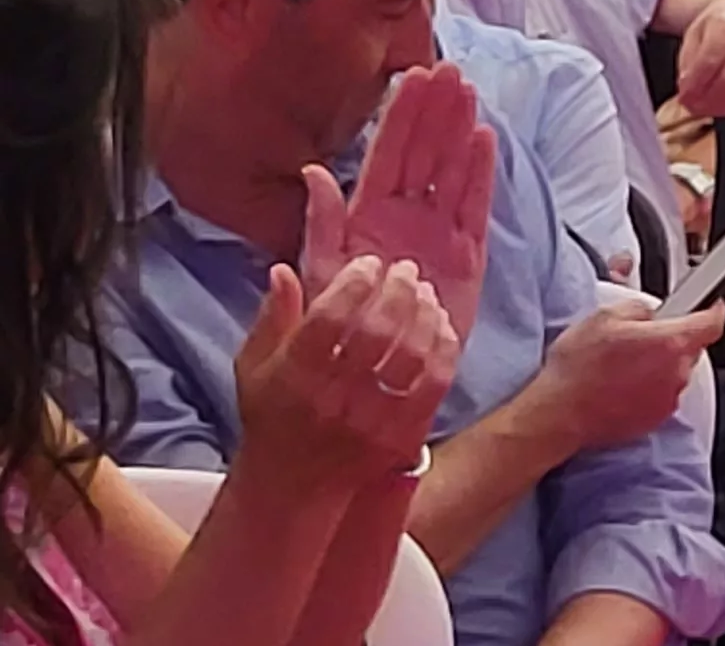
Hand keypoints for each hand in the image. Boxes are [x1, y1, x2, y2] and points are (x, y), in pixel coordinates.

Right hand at [233, 255, 458, 497]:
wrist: (292, 487)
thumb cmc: (272, 416)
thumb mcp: (254, 368)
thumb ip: (271, 319)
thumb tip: (283, 270)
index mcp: (291, 378)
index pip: (328, 320)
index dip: (354, 285)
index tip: (369, 264)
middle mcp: (330, 399)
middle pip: (376, 332)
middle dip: (396, 291)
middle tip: (405, 270)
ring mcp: (369, 421)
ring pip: (410, 355)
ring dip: (423, 315)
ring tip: (424, 293)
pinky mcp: (400, 436)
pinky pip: (435, 383)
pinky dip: (443, 348)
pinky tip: (440, 325)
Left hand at [299, 67, 494, 346]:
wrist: (371, 385)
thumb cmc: (335, 334)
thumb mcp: (317, 278)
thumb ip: (319, 226)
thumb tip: (314, 174)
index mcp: (364, 220)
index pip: (385, 156)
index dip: (400, 116)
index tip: (413, 75)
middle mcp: (403, 221)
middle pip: (423, 154)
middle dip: (436, 111)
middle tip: (449, 69)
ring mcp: (436, 237)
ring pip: (450, 172)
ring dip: (459, 131)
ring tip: (469, 92)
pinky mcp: (465, 260)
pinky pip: (474, 208)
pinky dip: (480, 175)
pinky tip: (484, 140)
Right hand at [534, 304, 724, 451]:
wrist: (558, 413)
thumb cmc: (577, 368)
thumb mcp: (603, 317)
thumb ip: (640, 308)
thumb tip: (651, 312)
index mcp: (670, 343)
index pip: (713, 322)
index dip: (713, 310)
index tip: (710, 306)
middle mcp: (676, 372)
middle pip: (691, 348)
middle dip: (671, 340)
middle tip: (639, 340)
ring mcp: (668, 398)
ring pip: (675, 372)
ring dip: (658, 366)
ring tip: (622, 366)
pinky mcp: (656, 418)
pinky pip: (662, 394)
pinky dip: (649, 388)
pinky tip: (621, 385)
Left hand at [675, 0, 724, 115]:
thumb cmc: (717, 26)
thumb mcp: (695, 33)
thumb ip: (689, 60)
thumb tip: (687, 88)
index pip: (710, 60)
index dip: (695, 83)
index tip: (683, 97)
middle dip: (707, 98)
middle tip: (691, 106)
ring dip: (719, 106)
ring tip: (702, 108)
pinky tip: (719, 106)